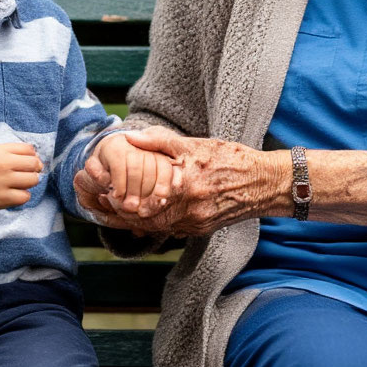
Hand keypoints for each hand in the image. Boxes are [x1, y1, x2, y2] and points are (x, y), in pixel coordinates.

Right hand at [0, 142, 42, 211]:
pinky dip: (23, 195)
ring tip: (20, 183)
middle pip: (34, 164)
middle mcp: (2, 165)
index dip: (32, 155)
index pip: (29, 149)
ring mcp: (2, 183)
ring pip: (32, 180)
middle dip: (34, 168)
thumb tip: (34, 157)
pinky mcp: (0, 199)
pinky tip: (15, 193)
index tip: (28, 161)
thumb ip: (9, 151)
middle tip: (27, 172)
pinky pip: (24, 197)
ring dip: (30, 182)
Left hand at [75, 126, 284, 236]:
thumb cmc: (232, 159)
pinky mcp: (201, 229)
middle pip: (144, 220)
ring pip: (156, 228)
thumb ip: (160, 141)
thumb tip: (129, 137)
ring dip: (134, 221)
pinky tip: (142, 217)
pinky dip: (154, 223)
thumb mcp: (196, 143)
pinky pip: (171, 229)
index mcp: (184, 186)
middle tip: (101, 206)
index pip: (142, 202)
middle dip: (121, 215)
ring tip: (116, 211)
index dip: (119, 202)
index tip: (102, 195)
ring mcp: (195, 223)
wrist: (265, 183)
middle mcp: (188, 210)